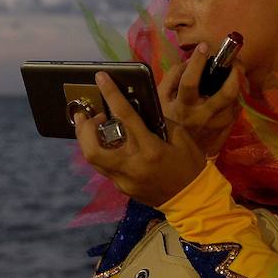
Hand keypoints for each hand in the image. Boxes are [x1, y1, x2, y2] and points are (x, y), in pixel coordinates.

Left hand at [76, 71, 208, 207]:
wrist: (193, 200)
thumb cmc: (190, 165)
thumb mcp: (181, 137)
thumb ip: (158, 122)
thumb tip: (139, 109)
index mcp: (150, 149)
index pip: (125, 116)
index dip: (110, 94)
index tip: (100, 77)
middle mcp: (132, 166)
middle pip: (92, 148)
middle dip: (84, 129)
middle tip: (88, 116)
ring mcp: (124, 180)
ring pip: (93, 160)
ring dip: (88, 141)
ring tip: (93, 128)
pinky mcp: (123, 189)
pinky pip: (105, 168)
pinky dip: (103, 153)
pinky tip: (109, 145)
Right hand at [158, 43, 243, 157]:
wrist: (175, 157)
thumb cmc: (167, 122)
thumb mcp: (160, 99)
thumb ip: (172, 77)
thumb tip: (188, 61)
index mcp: (183, 106)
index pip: (191, 81)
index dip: (197, 62)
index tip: (203, 47)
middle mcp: (203, 116)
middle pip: (227, 92)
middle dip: (235, 72)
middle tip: (235, 61)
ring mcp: (217, 125)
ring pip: (235, 101)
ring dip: (237, 85)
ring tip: (234, 74)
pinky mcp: (226, 131)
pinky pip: (236, 111)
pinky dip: (235, 98)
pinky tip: (230, 92)